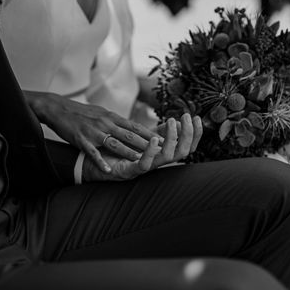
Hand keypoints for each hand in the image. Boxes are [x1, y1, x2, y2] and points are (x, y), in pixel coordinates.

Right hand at [24, 91, 161, 172]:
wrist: (58, 108)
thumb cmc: (82, 112)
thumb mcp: (102, 113)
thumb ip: (116, 121)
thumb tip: (131, 127)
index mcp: (111, 117)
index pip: (135, 126)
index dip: (149, 134)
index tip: (163, 140)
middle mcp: (106, 123)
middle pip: (129, 135)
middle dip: (146, 143)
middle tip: (160, 150)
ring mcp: (94, 132)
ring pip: (114, 143)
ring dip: (128, 152)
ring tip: (140, 160)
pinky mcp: (82, 140)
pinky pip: (93, 152)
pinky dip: (101, 161)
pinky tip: (108, 170)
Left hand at [82, 113, 202, 181]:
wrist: (93, 163)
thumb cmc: (117, 151)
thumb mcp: (142, 139)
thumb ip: (159, 132)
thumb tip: (177, 122)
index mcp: (161, 154)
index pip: (186, 146)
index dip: (195, 134)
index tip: (197, 117)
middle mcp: (157, 163)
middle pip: (182, 153)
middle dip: (188, 135)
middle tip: (187, 118)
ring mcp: (145, 168)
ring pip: (167, 158)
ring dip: (172, 139)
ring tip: (172, 122)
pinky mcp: (130, 172)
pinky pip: (145, 164)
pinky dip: (150, 152)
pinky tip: (153, 139)